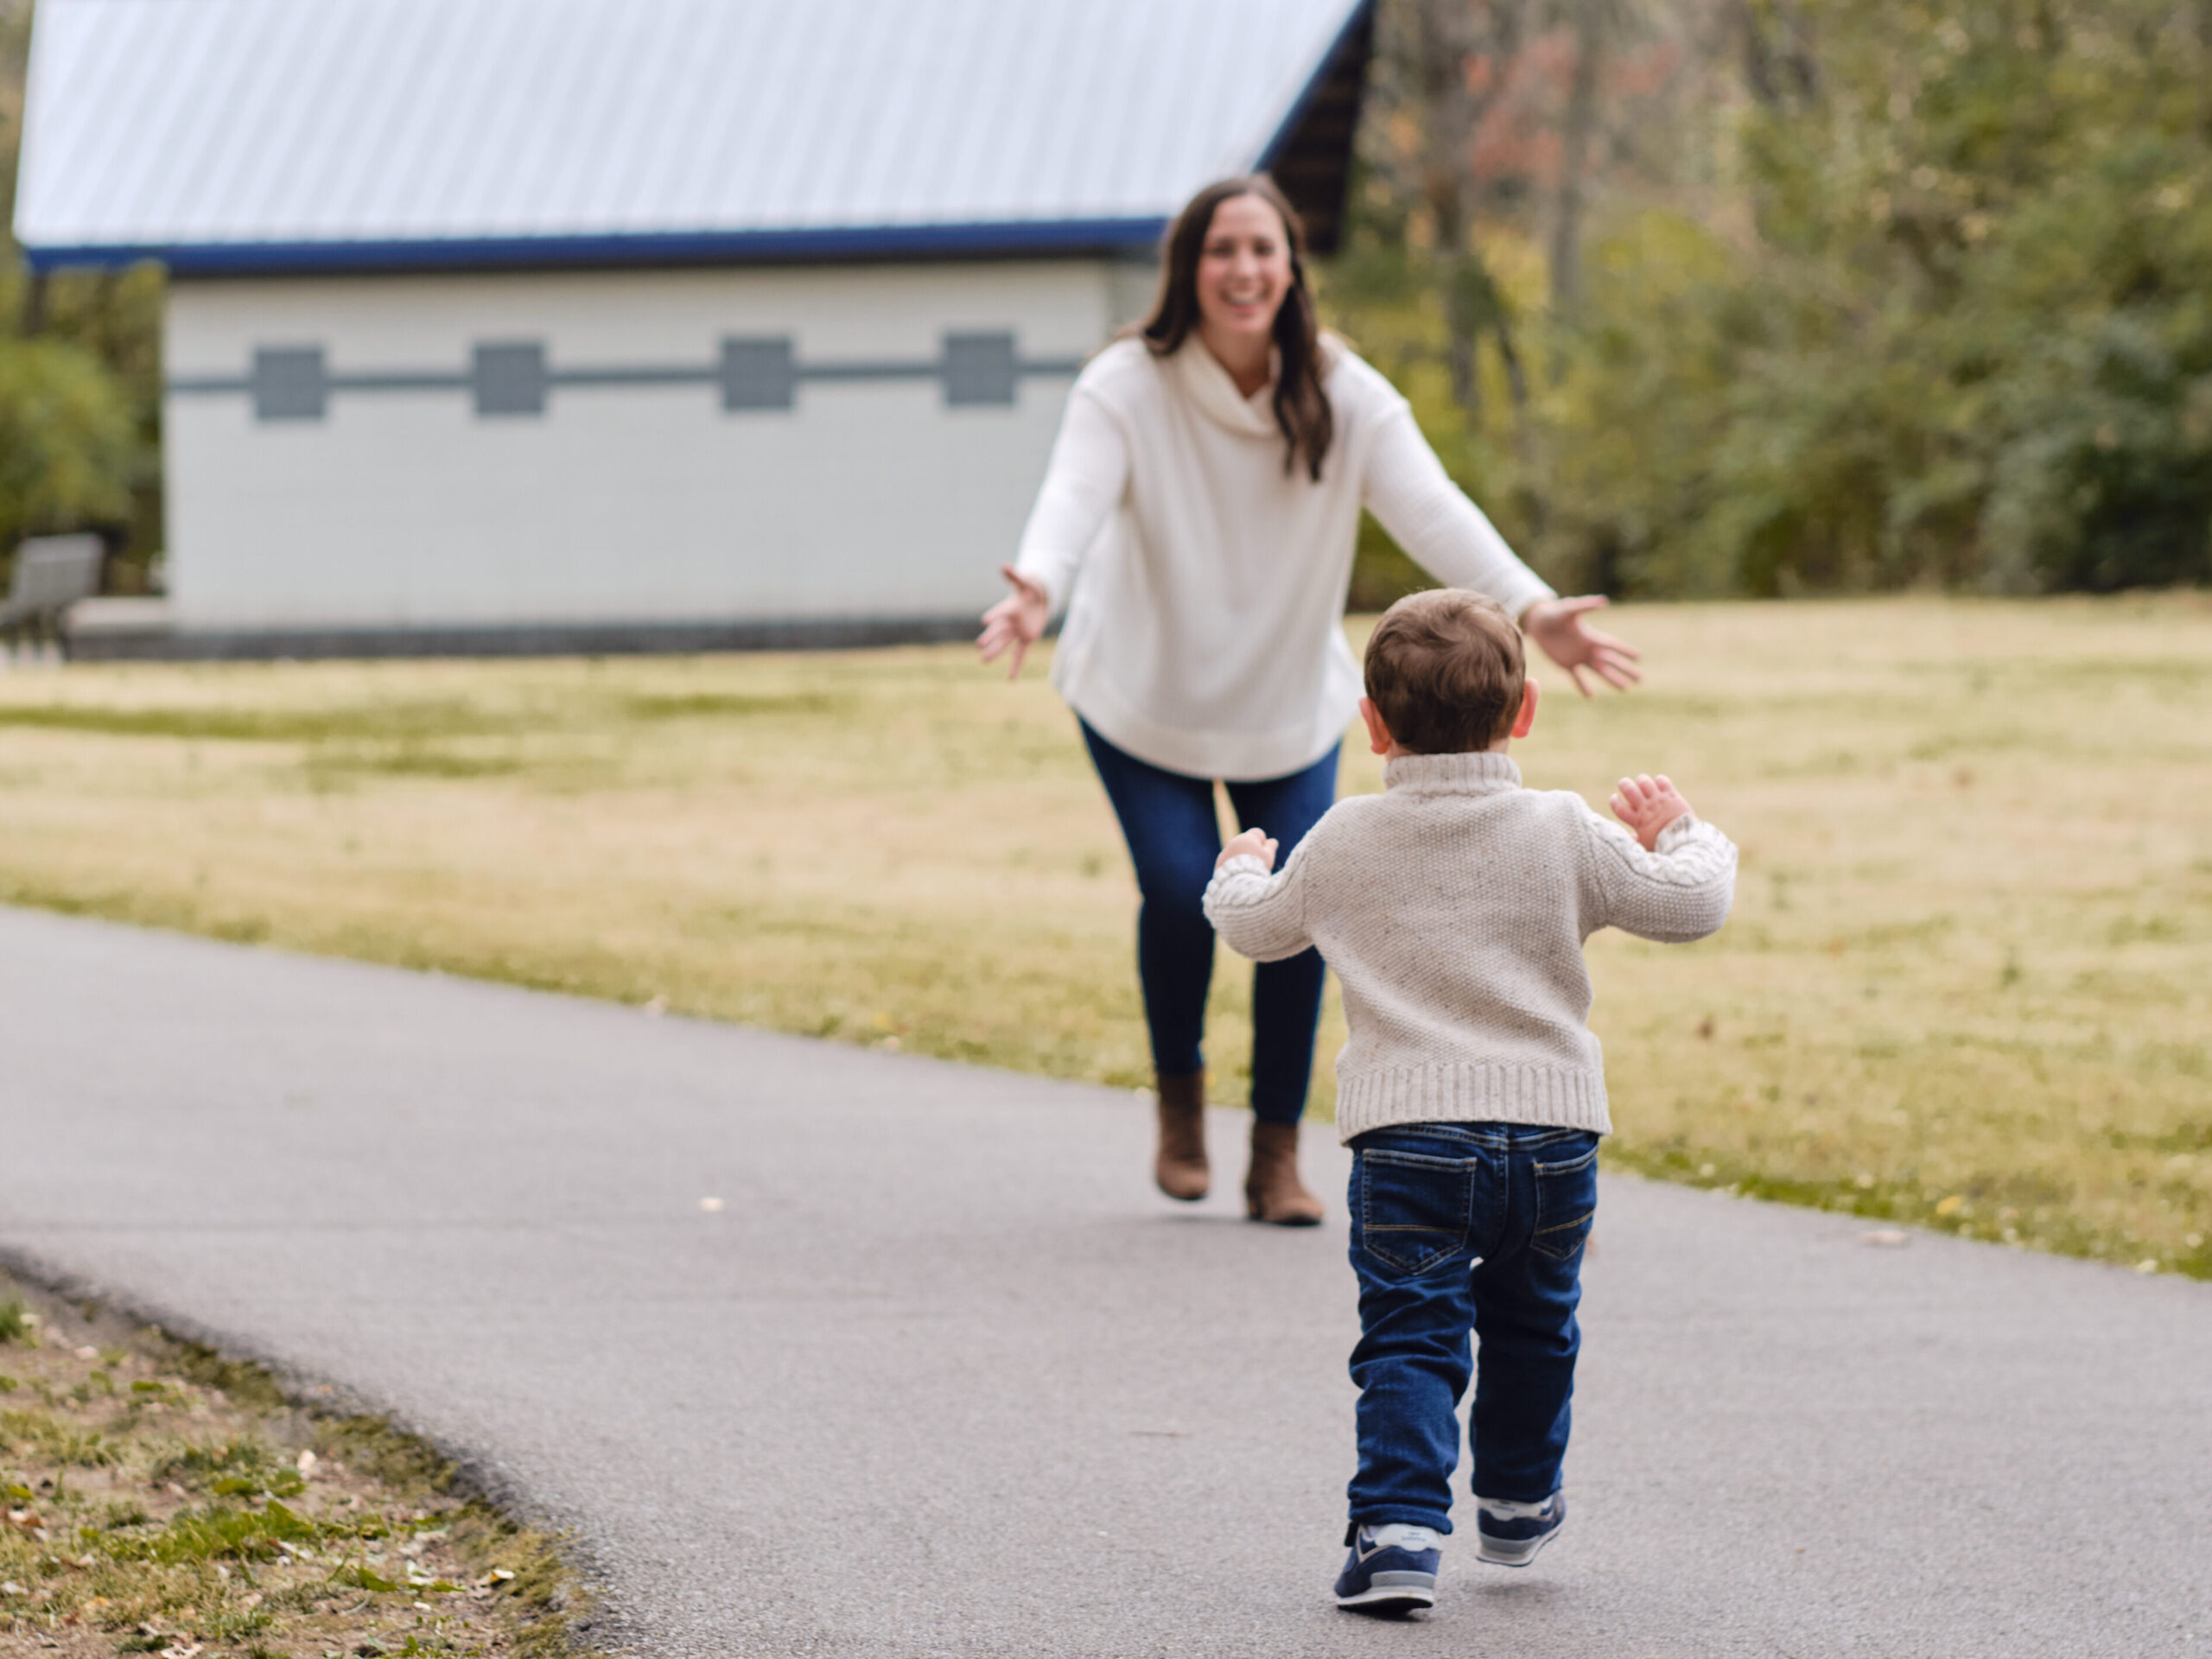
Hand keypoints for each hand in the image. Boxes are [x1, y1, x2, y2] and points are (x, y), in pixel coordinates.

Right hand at [977, 564, 1049, 678]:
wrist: (1037, 600)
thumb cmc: (1029, 590)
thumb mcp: (1026, 583)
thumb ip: (1015, 576)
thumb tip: (1004, 565)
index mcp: (1009, 608)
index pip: (1000, 612)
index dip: (994, 615)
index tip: (985, 620)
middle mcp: (1010, 622)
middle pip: (998, 631)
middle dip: (990, 638)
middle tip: (979, 646)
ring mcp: (1017, 632)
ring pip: (1005, 644)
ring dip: (995, 652)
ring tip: (983, 661)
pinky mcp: (1027, 639)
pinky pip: (1020, 654)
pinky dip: (1016, 665)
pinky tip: (1011, 678)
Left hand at [1217, 827, 1278, 871]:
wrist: (1239, 879)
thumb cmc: (1257, 866)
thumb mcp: (1268, 856)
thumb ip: (1270, 847)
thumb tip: (1273, 842)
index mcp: (1249, 838)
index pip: (1257, 833)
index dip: (1262, 841)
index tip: (1264, 850)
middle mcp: (1235, 841)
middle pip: (1244, 841)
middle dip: (1250, 848)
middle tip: (1257, 862)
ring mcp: (1226, 851)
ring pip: (1235, 850)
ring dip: (1240, 856)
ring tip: (1247, 869)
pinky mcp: (1220, 861)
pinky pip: (1227, 860)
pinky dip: (1232, 864)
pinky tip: (1238, 873)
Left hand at [1522, 596, 1641, 696]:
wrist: (1538, 623)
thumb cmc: (1554, 613)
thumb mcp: (1569, 609)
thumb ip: (1585, 606)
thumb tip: (1604, 601)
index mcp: (1590, 637)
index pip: (1611, 645)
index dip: (1625, 651)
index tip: (1640, 657)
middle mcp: (1587, 649)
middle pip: (1610, 662)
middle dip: (1625, 670)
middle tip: (1640, 679)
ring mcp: (1577, 658)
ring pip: (1598, 671)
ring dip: (1612, 680)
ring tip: (1626, 689)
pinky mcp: (1565, 664)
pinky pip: (1577, 677)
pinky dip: (1583, 686)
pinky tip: (1590, 696)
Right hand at [1609, 773, 1690, 851]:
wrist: (1683, 839)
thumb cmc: (1664, 846)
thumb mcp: (1646, 846)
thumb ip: (1636, 841)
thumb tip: (1631, 838)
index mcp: (1637, 821)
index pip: (1618, 807)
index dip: (1614, 801)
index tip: (1614, 798)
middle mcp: (1645, 807)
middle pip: (1629, 789)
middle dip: (1624, 784)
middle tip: (1625, 785)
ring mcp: (1658, 800)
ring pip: (1644, 781)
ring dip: (1641, 781)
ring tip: (1642, 784)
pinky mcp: (1671, 795)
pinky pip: (1662, 781)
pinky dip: (1659, 781)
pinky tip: (1659, 785)